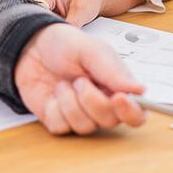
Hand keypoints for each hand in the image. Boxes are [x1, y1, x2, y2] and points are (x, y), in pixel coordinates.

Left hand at [14, 23, 147, 134]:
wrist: (32, 46)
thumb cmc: (66, 45)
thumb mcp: (91, 50)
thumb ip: (113, 71)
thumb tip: (139, 90)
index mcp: (118, 87)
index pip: (137, 113)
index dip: (132, 112)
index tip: (118, 98)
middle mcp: (103, 103)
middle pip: (110, 121)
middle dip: (93, 101)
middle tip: (80, 80)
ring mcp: (81, 114)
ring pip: (85, 127)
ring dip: (70, 103)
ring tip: (64, 84)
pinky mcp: (59, 120)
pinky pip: (62, 127)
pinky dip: (54, 109)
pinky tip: (53, 94)